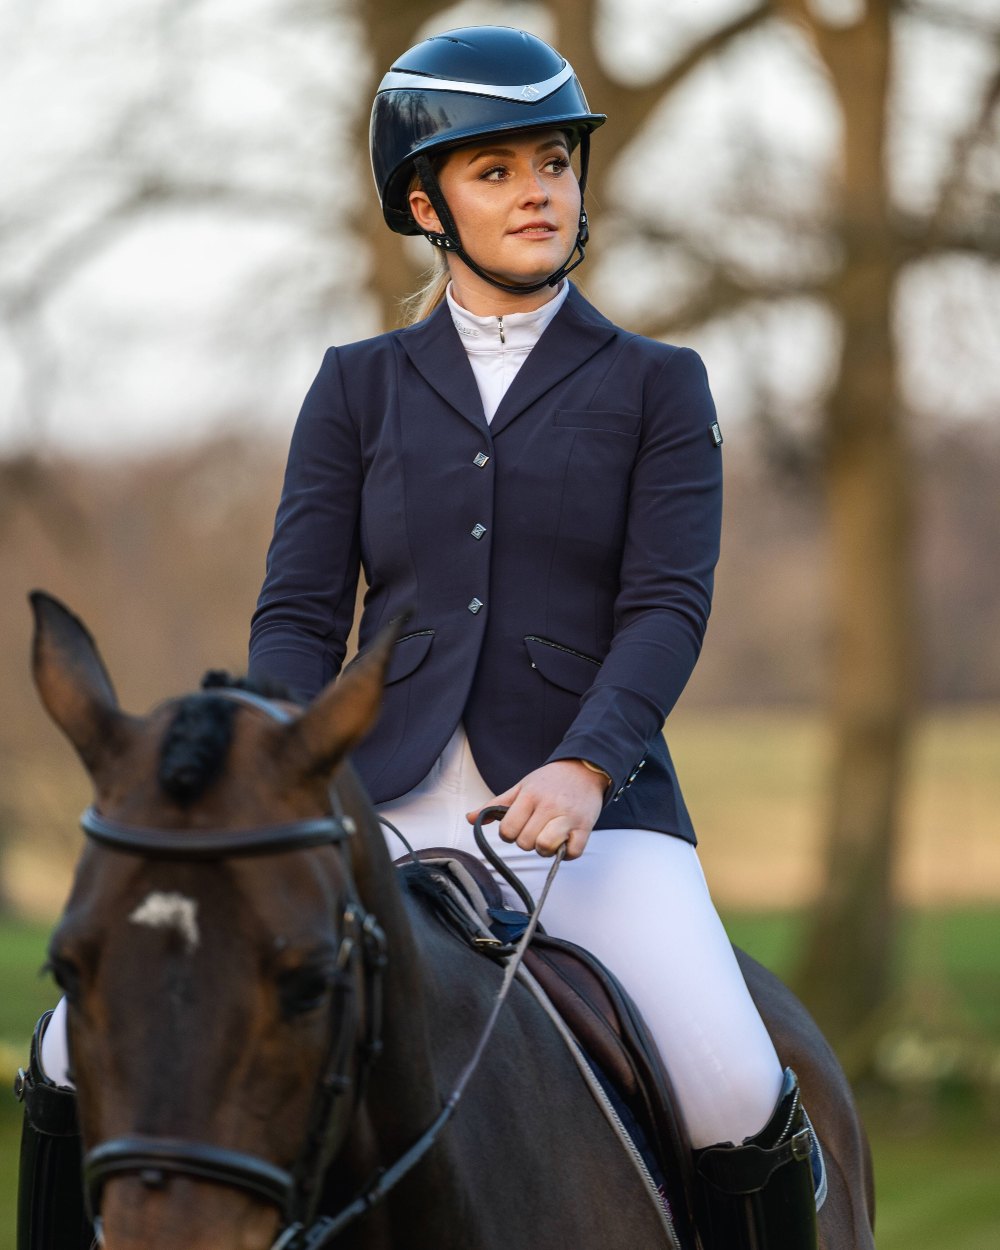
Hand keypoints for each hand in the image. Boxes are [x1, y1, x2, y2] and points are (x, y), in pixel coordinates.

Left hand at [468, 760, 606, 860]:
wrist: (585, 769)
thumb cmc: (550, 781)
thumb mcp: (521, 787)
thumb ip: (496, 805)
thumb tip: (469, 818)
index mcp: (530, 796)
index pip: (508, 830)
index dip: (509, 834)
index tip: (517, 827)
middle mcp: (548, 806)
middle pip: (525, 842)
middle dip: (526, 841)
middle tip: (534, 830)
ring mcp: (568, 817)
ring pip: (545, 847)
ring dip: (544, 849)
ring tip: (548, 837)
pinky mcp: (585, 827)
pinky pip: (571, 853)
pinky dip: (566, 853)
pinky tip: (564, 842)